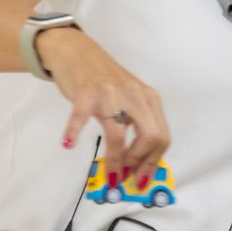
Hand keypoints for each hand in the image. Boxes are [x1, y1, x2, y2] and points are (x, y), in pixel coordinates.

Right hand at [39, 28, 169, 188]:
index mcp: (148, 99)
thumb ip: (136, 123)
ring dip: (115, 161)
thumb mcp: (128, 98)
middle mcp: (134, 95)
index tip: (141, 179)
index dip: (153, 162)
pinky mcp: (86, 92)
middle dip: (139, 162)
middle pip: (151, 136)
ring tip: (108, 175)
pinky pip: (81, 117)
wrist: (77, 51)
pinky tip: (68, 143)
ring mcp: (110, 93)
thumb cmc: (104, 79)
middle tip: (126, 176)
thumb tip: (137, 164)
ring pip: (118, 134)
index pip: (162, 136)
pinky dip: (74, 132)